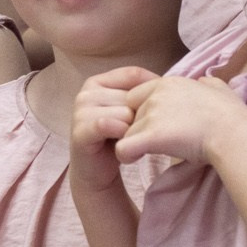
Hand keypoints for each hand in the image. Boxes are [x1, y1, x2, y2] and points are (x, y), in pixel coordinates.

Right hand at [70, 66, 157, 192]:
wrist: (97, 172)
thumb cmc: (117, 138)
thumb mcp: (130, 111)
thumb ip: (142, 93)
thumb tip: (166, 82)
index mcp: (98, 82)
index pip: (133, 74)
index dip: (153, 90)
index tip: (163, 108)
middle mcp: (86, 93)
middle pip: (131, 96)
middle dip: (141, 116)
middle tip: (138, 133)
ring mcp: (80, 111)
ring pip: (125, 112)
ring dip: (133, 130)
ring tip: (130, 141)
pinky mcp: (80, 130)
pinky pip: (109, 125)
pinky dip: (122, 137)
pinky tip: (123, 147)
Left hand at [113, 75, 246, 167]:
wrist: (234, 133)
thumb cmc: (231, 115)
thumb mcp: (220, 89)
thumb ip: (207, 84)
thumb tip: (204, 82)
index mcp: (169, 83)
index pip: (137, 95)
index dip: (142, 112)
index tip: (152, 126)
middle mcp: (157, 94)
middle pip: (131, 113)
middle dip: (138, 127)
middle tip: (151, 141)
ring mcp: (153, 113)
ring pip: (127, 131)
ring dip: (135, 142)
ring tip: (146, 153)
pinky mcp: (152, 135)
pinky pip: (123, 147)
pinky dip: (125, 155)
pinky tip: (135, 159)